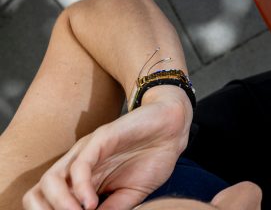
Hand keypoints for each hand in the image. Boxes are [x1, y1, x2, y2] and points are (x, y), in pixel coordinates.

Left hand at [23, 87, 191, 209]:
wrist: (173, 128)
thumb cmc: (152, 159)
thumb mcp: (130, 195)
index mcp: (80, 181)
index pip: (45, 203)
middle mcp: (76, 166)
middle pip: (37, 193)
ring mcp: (85, 151)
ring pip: (51, 180)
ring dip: (58, 204)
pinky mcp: (101, 138)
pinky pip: (80, 165)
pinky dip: (81, 188)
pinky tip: (92, 203)